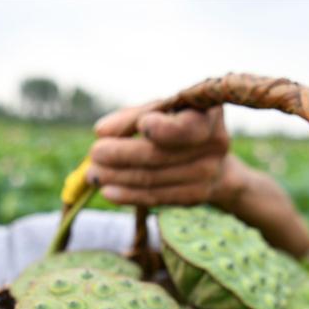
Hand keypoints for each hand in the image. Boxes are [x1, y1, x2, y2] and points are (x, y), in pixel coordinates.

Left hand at [87, 104, 244, 207]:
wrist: (215, 161)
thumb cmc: (179, 125)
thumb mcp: (162, 111)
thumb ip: (132, 117)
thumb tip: (101, 131)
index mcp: (208, 116)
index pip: (185, 127)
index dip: (163, 129)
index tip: (140, 126)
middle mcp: (214, 145)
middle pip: (158, 155)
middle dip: (120, 154)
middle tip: (95, 154)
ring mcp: (207, 174)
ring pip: (152, 179)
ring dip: (117, 177)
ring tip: (93, 174)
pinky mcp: (194, 196)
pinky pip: (155, 197)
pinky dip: (128, 195)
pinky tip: (108, 192)